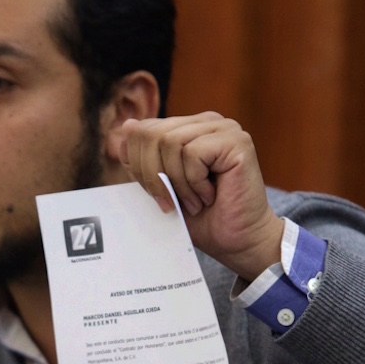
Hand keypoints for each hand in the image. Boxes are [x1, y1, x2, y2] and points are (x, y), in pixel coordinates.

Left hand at [118, 113, 283, 281]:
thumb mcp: (160, 187)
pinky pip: (193, 153)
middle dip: (153, 175)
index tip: (158, 196)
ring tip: (194, 201)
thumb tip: (128, 125)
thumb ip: (143, 160)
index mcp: (187, 128)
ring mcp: (223, 128)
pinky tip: (209, 195)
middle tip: (172, 203)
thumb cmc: (201, 218)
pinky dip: (194, 182)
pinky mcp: (236, 141)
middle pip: (152, 134)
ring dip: (177, 182)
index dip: (138, 165)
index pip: (143, 129)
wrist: (236, 241)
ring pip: (170, 142)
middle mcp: (206, 122)